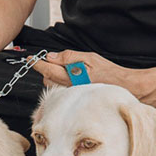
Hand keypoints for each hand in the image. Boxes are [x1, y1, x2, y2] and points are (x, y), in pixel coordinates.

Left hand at [30, 50, 155, 104]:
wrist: (125, 89)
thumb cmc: (110, 74)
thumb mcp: (90, 58)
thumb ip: (69, 57)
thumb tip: (52, 56)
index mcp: (72, 77)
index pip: (48, 70)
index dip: (37, 64)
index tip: (30, 58)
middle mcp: (70, 88)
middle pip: (48, 79)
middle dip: (48, 70)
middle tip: (56, 63)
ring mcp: (72, 95)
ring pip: (54, 86)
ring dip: (55, 78)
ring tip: (69, 72)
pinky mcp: (76, 99)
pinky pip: (62, 91)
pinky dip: (62, 84)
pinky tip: (73, 80)